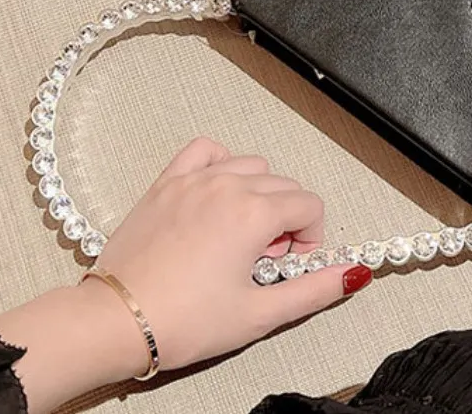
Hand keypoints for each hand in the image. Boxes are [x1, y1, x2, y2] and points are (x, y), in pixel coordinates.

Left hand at [0, 139, 371, 412]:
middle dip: (286, 220)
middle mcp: (226, 186)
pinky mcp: (166, 182)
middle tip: (265, 260)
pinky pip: (205, 150)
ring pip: (249, 165)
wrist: (117, 320)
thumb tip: (353, 275)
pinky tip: (218, 192)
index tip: (291, 264)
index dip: (310, 238)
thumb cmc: (183, 322)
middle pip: (283, 185)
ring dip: (258, 193)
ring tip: (241, 233)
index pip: (308, 205)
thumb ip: (313, 290)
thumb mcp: (258, 314)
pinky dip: (220, 163)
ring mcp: (193, 179)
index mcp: (253, 214)